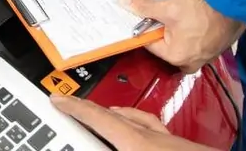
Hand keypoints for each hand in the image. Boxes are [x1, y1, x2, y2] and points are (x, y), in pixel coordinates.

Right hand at [51, 96, 216, 150]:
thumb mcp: (136, 149)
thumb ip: (114, 143)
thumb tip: (93, 138)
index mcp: (140, 143)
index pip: (99, 118)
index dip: (75, 107)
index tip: (58, 98)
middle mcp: (156, 138)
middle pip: (118, 116)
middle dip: (95, 112)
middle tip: (76, 111)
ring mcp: (174, 142)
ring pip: (140, 122)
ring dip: (120, 118)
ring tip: (108, 120)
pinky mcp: (187, 148)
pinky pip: (158, 132)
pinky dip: (144, 129)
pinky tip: (146, 137)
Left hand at [119, 0, 245, 72]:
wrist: (234, 1)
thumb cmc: (202, 7)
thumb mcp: (167, 7)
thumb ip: (143, 8)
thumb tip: (123, 2)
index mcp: (176, 57)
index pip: (150, 43)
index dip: (146, 26)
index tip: (144, 15)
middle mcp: (192, 61)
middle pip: (166, 44)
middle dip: (163, 28)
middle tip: (165, 12)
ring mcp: (206, 56)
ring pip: (183, 42)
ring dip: (178, 29)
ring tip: (182, 12)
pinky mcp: (216, 47)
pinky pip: (197, 41)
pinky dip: (193, 30)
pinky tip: (194, 16)